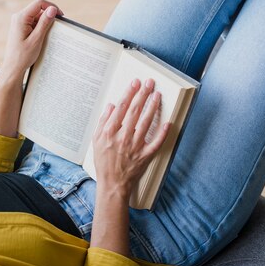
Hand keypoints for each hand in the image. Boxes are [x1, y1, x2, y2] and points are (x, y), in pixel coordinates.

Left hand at [1, 0, 63, 76]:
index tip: (60, 15)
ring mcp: (19, 22)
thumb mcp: (37, 39)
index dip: (51, 6)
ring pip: (37, 16)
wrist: (13, 67)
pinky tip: (42, 38)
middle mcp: (18, 17)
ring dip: (45, 23)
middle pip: (38, 9)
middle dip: (48, 17)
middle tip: (56, 28)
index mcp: (21, 17)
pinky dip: (40, 28)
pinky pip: (33, 23)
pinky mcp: (21, 27)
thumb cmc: (23, 56)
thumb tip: (53, 9)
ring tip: (47, 37)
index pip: (39, 3)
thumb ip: (44, 23)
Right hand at [92, 78, 170, 199]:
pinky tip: (168, 122)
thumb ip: (103, 122)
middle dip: (142, 94)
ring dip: (153, 107)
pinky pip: (156, 142)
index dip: (129, 93)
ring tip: (157, 95)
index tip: (135, 83)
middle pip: (135, 111)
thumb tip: (111, 106)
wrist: (112, 183)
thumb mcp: (96, 140)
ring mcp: (136, 146)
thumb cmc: (103, 162)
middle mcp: (124, 137)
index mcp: (110, 132)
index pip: (121, 108)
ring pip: (146, 122)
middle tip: (149, 82)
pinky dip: (163, 133)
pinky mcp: (145, 155)